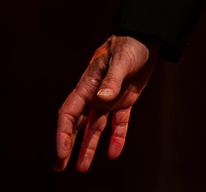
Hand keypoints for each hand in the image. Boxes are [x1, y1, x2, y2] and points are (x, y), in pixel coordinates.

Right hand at [54, 35, 157, 171]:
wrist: (146, 37)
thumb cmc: (130, 44)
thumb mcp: (121, 60)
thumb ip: (112, 80)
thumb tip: (101, 98)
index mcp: (88, 86)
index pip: (69, 114)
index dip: (63, 135)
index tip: (61, 154)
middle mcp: (94, 95)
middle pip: (76, 125)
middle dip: (67, 146)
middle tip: (59, 167)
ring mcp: (109, 99)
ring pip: (95, 128)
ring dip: (88, 147)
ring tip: (81, 169)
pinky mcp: (125, 100)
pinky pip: (119, 124)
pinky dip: (117, 138)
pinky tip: (114, 153)